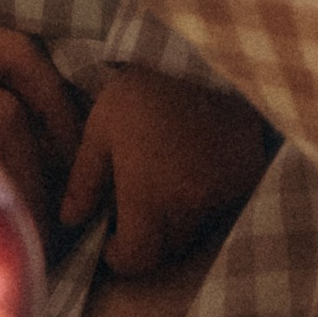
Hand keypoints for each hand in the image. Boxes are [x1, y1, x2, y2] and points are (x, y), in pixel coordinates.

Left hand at [61, 63, 272, 277]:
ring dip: (176, 218)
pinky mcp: (247, 177)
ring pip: (194, 228)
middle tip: (135, 203)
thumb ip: (83, 182)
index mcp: (149, 199)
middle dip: (147, 235)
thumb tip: (69, 221)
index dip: (120, 255)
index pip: (137, 260)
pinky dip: (205, 198)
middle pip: (166, 247)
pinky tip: (194, 167)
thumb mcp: (101, 131)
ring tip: (165, 180)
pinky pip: (221, 205)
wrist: (201, 56)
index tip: (112, 237)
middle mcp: (189, 206)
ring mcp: (223, 194)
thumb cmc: (141, 94)